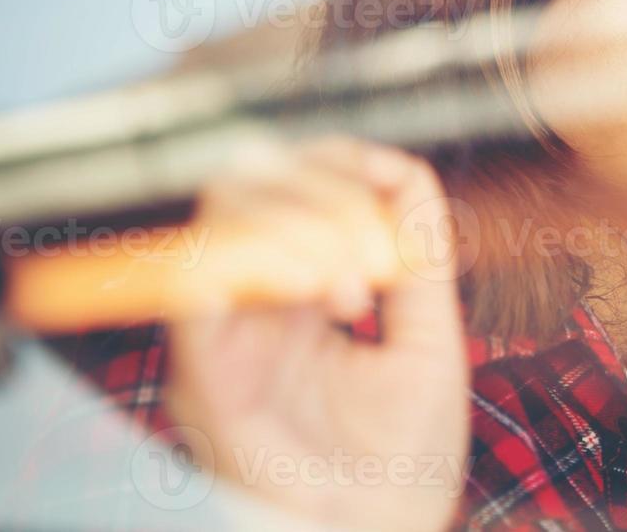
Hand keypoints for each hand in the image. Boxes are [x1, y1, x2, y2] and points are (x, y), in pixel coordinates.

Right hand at [164, 136, 468, 531]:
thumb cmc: (402, 464)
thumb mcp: (430, 345)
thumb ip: (421, 260)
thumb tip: (405, 173)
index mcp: (306, 288)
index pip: (297, 180)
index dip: (342, 162)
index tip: (390, 184)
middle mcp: (256, 298)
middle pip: (256, 179)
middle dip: (326, 195)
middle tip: (370, 268)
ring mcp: (225, 327)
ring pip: (226, 209)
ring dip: (300, 223)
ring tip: (348, 291)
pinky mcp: (203, 368)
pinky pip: (196, 282)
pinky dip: (259, 260)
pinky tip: (314, 290)